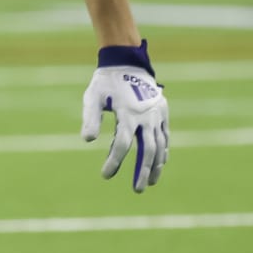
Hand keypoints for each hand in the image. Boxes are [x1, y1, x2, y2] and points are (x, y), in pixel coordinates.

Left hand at [81, 41, 167, 192]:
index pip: (122, 144)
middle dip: (142, 171)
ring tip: (151, 183)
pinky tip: (160, 164)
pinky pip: (165, 136)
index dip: (114, 161)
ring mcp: (157, 115)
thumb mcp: (92, 96)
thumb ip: (90, 117)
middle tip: (137, 190)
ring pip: (160, 145)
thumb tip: (87, 140)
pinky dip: (164, 151)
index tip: (105, 175)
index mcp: (127, 113)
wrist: (127, 62)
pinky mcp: (162, 113)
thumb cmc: (106, 82)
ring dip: (156, 166)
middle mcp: (146, 116)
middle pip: (147, 150)